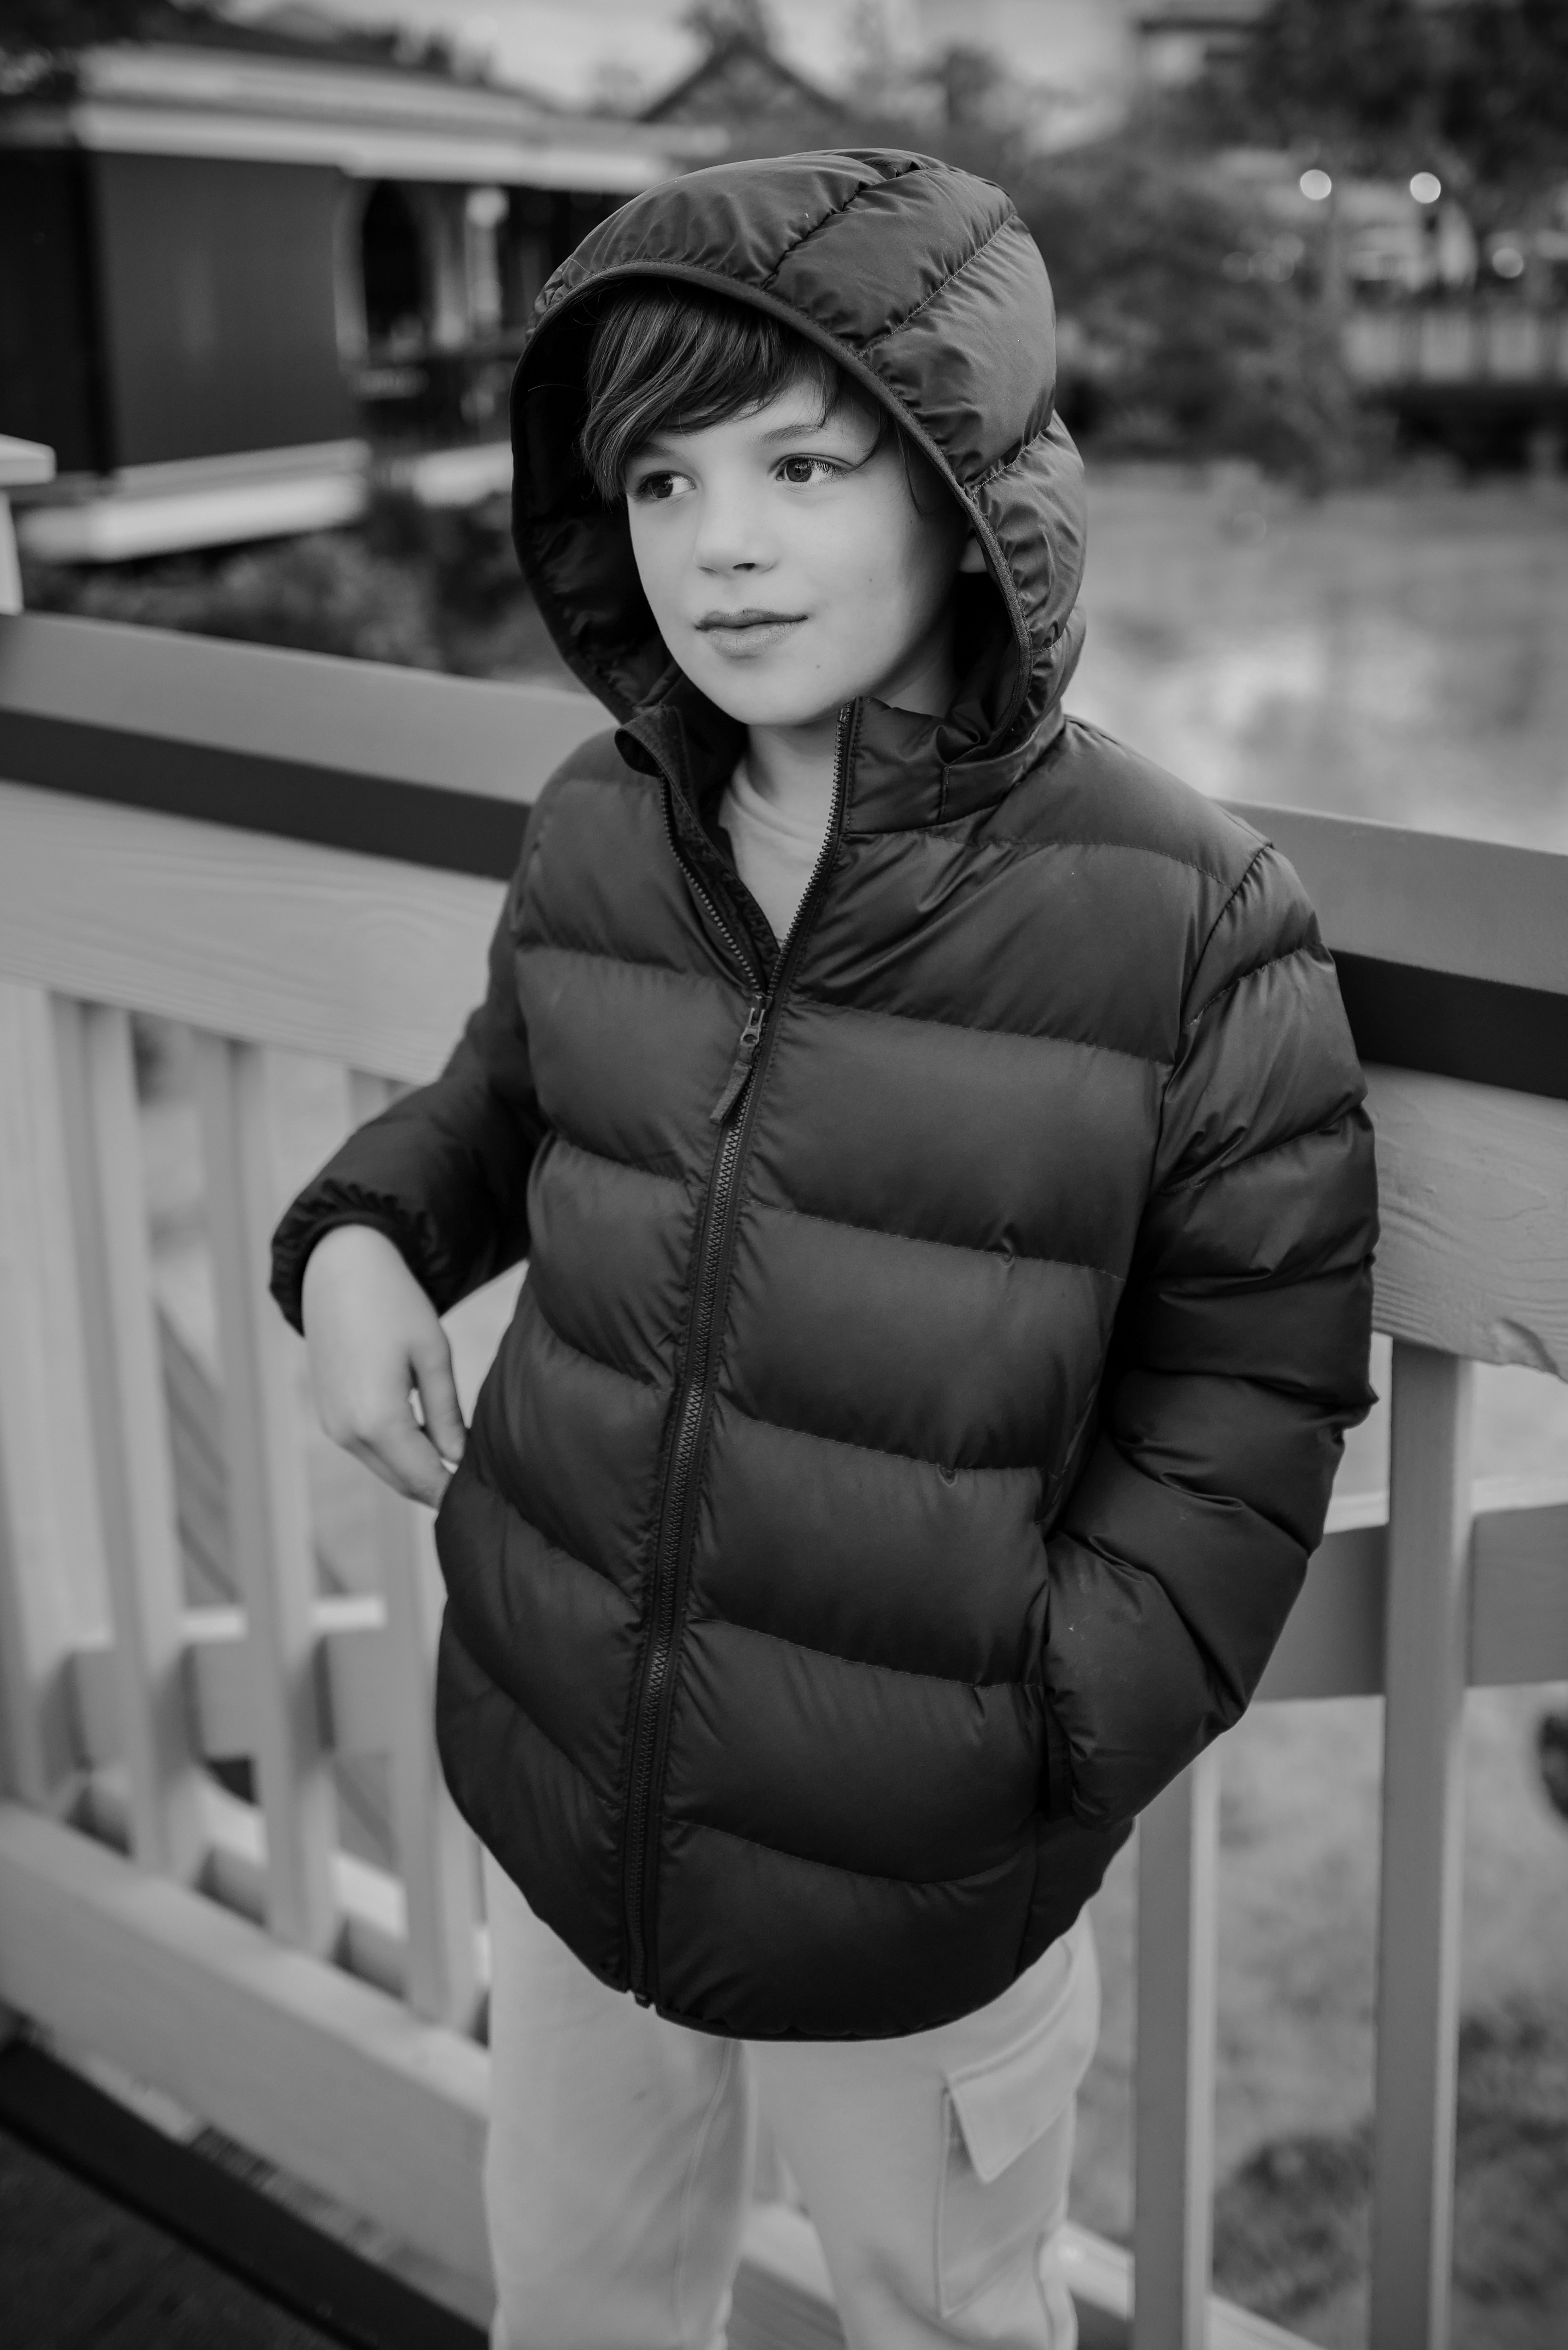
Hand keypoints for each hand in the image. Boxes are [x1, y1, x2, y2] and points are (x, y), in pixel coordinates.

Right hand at [301, 1225, 464, 1507]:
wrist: (340, 1270)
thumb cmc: (394, 1304)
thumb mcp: (433, 1356)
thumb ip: (446, 1414)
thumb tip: (459, 1459)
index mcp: (377, 1420)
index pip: (425, 1478)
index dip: (457, 1492)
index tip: (488, 1494)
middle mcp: (348, 1433)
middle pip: (404, 1482)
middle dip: (439, 1485)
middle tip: (481, 1482)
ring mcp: (333, 1427)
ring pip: (385, 1469)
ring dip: (419, 1468)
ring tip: (459, 1456)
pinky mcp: (328, 1417)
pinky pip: (369, 1450)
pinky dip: (398, 1451)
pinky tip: (426, 1433)